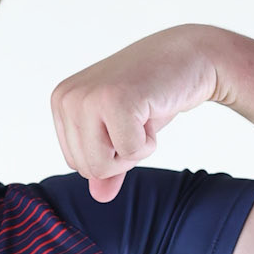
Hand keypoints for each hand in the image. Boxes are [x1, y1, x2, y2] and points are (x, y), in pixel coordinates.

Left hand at [50, 24, 221, 200]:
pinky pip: (129, 153)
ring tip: (143, 115)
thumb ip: (108, 164)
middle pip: (87, 168)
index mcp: (61, 101)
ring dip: (135, 150)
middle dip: (122, 155)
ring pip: (102, 166)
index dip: (110, 154)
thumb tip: (99, 197)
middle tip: (138, 118)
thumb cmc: (154, 93)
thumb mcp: (123, 131)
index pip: (76, 163)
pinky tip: (152, 111)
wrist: (192, 56)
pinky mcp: (114, 100)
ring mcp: (87, 97)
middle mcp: (67, 97)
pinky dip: (149, 142)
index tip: (126, 121)